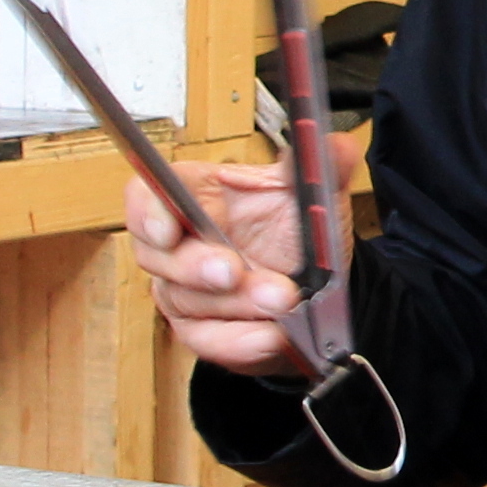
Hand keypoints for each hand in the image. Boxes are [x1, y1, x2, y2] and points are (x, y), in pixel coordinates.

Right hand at [124, 158, 314, 378]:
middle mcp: (181, 243)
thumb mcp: (314, 196)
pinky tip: (271, 336)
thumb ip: (323, 168)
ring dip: (237, 303)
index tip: (167, 229)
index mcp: (198, 195)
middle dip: (197, 266)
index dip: (148, 211)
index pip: (148, 194)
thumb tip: (339, 145)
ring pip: (189, 300)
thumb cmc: (295, 233)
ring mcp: (185, 291)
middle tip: (233, 271)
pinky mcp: (200, 331)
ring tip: (283, 299)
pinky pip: (209, 340)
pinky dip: (241, 341)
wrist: (317, 289)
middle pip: (157, 255)